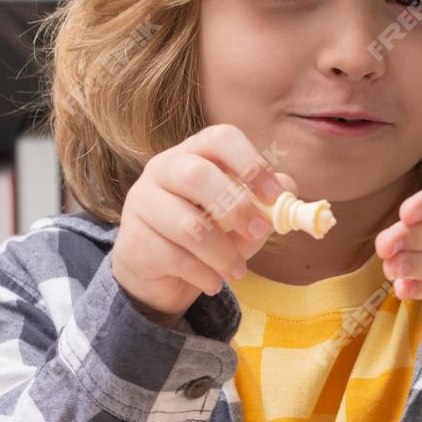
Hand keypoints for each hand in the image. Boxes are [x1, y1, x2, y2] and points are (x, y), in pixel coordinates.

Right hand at [114, 124, 295, 324]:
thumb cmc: (206, 235)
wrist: (158, 275)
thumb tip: (288, 189)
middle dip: (236, 207)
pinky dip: (203, 275)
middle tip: (259, 232)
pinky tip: (213, 283)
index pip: (220, 138)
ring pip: (187, 225)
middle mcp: (162, 169)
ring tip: (237, 272)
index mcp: (193, 153)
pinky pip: (174, 258)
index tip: (274, 195)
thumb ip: (264, 205)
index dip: (251, 163)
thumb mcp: (240, 219)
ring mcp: (141, 203)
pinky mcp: (133, 240)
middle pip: (197, 175)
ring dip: (222, 254)